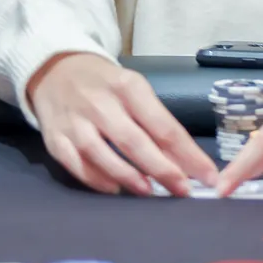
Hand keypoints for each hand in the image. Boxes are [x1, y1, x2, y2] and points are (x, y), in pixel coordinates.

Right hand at [27, 53, 218, 196]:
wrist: (55, 70)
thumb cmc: (106, 85)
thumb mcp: (134, 90)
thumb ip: (156, 122)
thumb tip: (185, 162)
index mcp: (127, 86)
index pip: (162, 124)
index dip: (187, 153)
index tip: (207, 175)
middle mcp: (99, 102)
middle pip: (133, 140)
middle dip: (161, 169)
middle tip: (182, 190)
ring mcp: (74, 121)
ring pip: (100, 153)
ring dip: (127, 176)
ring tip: (149, 191)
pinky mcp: (54, 138)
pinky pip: (75, 163)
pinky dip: (95, 179)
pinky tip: (114, 188)